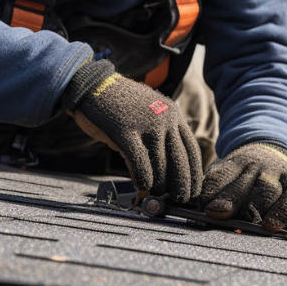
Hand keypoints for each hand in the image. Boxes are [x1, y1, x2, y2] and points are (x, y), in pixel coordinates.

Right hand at [63, 59, 202, 203]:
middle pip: (180, 161)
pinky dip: (142, 179)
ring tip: (153, 191)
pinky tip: (140, 184)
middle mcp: (164, 118)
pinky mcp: (124, 132)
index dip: (194, 174)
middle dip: (181, 185)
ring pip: (159, 167)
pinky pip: (140, 164)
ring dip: (157, 185)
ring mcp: (145, 124)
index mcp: (172, 113)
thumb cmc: (120, 105)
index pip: (191, 149)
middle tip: (179, 200)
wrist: (92, 86)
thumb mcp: (149, 113)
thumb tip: (169, 172)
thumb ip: (161, 136)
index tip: (193, 190)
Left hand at [199, 143, 286, 240]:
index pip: (233, 177)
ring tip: (269, 227)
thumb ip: (213, 189)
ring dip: (280, 211)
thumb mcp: (225, 172)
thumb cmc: (241, 172)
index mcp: (241, 162)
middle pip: (263, 186)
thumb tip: (203, 211)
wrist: (270, 152)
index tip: (213, 212)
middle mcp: (268, 169)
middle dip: (252, 204)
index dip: (223, 195)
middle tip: (242, 222)